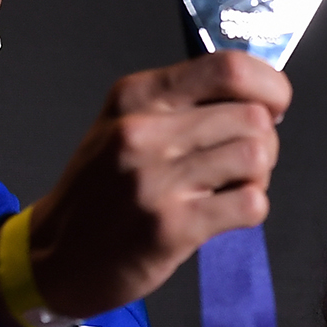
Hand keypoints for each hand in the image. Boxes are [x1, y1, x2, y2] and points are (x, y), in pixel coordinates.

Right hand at [17, 51, 288, 322]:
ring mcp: (157, 180)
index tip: (272, 107)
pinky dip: (251, 209)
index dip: (269, 86)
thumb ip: (182, 105)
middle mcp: (143, 131)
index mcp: (135, 96)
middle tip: (241, 164)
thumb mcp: (122, 126)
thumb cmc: (99, 192)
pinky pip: (251, 204)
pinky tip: (225, 215)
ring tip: (232, 189)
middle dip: (264, 141)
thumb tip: (259, 98)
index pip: (228, 68)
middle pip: (252, 116)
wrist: (54, 258)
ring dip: (258, 177)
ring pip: (256, 156)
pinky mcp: (172, 226)